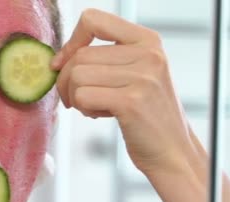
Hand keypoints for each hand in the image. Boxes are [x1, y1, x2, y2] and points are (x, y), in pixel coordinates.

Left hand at [52, 9, 201, 176]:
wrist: (172, 152)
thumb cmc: (147, 116)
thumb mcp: (137, 75)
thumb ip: (108, 59)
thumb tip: (58, 60)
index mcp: (148, 40)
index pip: (93, 19)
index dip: (71, 42)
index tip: (64, 64)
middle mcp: (148, 54)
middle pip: (80, 54)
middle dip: (66, 80)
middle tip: (76, 99)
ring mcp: (142, 77)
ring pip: (77, 75)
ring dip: (75, 96)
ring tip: (93, 108)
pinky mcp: (131, 102)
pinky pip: (82, 96)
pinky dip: (83, 108)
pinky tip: (99, 115)